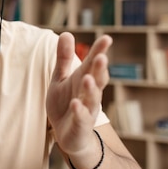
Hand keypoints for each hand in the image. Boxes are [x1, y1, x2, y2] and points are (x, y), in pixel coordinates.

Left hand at [46, 32, 111, 155]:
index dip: (99, 51)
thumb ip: (64, 58)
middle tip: (101, 57)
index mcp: (84, 79)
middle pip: (97, 79)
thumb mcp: (61, 78)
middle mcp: (90, 94)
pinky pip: (81, 119)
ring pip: (92, 99)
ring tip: (88, 78)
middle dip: (99, 69)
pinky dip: (79, 111)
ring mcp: (87, 111)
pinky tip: (75, 103)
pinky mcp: (81, 126)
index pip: (93, 63)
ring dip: (91, 89)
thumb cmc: (65, 103)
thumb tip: (66, 33)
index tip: (106, 38)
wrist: (68, 136)